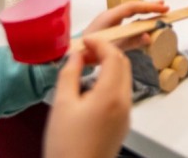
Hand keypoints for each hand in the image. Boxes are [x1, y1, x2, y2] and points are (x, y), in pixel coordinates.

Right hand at [44, 38, 131, 157]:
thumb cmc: (66, 146)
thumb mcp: (62, 104)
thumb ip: (70, 74)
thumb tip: (75, 56)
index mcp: (110, 95)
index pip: (114, 57)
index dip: (101, 43)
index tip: (87, 40)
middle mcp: (124, 104)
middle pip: (123, 66)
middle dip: (107, 52)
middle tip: (87, 49)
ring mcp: (125, 115)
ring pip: (124, 79)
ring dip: (110, 67)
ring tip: (88, 65)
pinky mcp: (122, 125)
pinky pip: (121, 94)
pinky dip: (111, 82)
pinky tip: (92, 86)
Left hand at [83, 0, 168, 50]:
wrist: (73, 55)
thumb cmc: (89, 52)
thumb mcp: (112, 49)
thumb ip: (130, 42)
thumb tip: (148, 36)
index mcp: (109, 17)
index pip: (133, 7)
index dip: (149, 7)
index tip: (163, 8)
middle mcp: (110, 15)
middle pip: (133, 7)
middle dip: (149, 6)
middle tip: (165, 6)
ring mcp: (109, 20)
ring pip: (130, 12)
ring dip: (145, 11)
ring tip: (160, 11)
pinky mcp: (109, 27)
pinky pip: (127, 19)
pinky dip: (138, 19)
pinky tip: (146, 22)